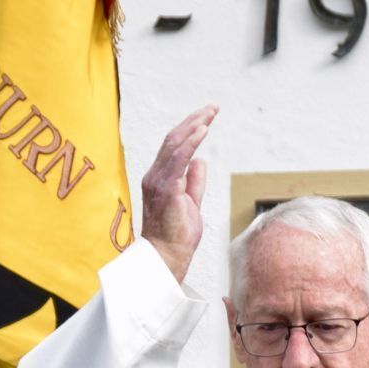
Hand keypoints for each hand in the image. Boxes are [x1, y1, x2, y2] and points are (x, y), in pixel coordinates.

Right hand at [140, 105, 215, 282]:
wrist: (165, 258)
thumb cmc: (176, 237)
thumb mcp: (191, 203)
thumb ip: (195, 181)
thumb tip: (200, 161)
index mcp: (160, 179)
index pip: (174, 147)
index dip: (190, 130)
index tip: (206, 118)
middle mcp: (155, 176)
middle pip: (173, 139)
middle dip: (194, 120)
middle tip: (213, 108)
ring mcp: (158, 181)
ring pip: (175, 144)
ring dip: (194, 125)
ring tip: (210, 113)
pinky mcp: (167, 189)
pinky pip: (178, 159)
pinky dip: (190, 142)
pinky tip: (202, 130)